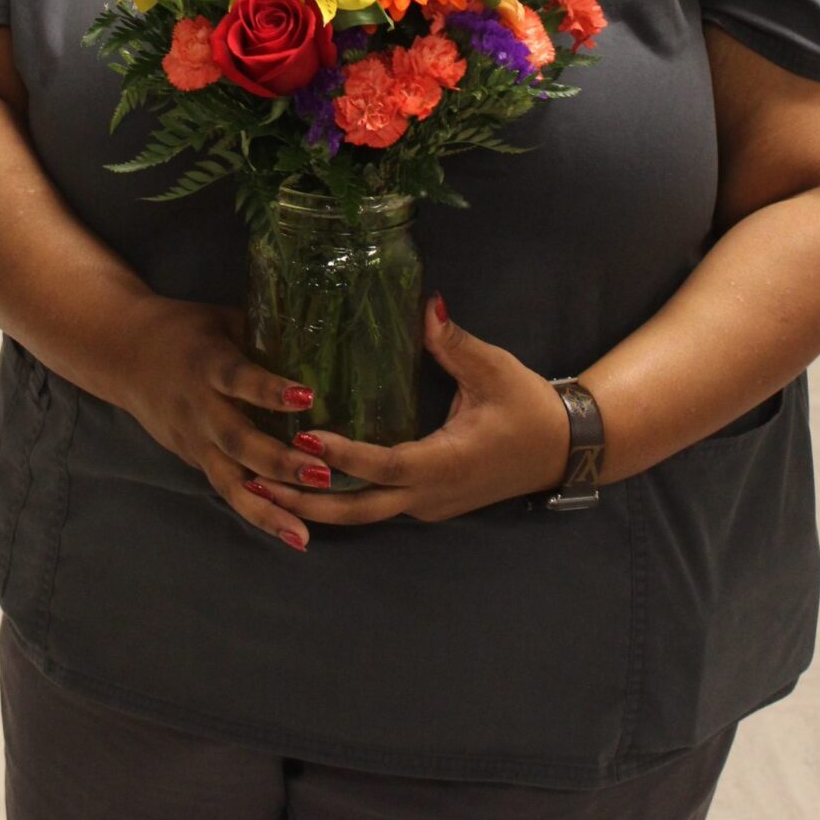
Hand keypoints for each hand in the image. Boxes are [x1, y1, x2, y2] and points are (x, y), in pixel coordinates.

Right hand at [121, 298, 321, 551]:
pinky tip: (288, 533)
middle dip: (278, 461)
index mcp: (206, 363)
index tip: (307, 396)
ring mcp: (192, 439)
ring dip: (267, 508)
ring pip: (228, 479)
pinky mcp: (192, 459)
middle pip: (236, 439)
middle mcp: (197, 407)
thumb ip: (265, 334)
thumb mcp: (222, 320)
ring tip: (302, 534)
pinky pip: (226, 488)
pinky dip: (256, 511)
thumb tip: (325, 339)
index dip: (269, 389)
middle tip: (321, 475)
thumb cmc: (185, 330)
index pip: (237, 378)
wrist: (122, 353)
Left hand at [243, 294, 572, 534]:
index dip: (343, 455)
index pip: (384, 465)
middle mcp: (431, 494)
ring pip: (365, 513)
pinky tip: (305, 481)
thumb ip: (455, 342)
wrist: (562, 450)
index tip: (304, 438)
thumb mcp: (494, 369)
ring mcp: (428, 505)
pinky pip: (377, 506)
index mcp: (446, 462)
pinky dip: (340, 498)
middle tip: (258, 479)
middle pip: (360, 508)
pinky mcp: (427, 503)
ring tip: (264, 484)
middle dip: (306, 499)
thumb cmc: (527, 406)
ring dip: (316, 504)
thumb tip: (426, 306)